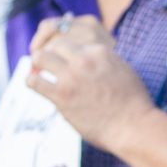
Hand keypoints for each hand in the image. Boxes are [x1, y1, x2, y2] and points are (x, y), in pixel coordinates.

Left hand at [26, 16, 156, 153]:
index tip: (64, 58)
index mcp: (100, 50)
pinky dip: (32, 82)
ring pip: (40, 57)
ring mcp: (71, 77)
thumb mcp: (122, 69)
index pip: (73, 40)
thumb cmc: (133, 103)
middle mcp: (84, 59)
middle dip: (50, 52)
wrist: (133, 126)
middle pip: (55, 44)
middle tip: (47, 64)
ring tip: (39, 73)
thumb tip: (90, 62)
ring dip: (37, 64)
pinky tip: (36, 86)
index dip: (67, 50)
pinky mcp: (61, 96)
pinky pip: (35, 82)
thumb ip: (104, 61)